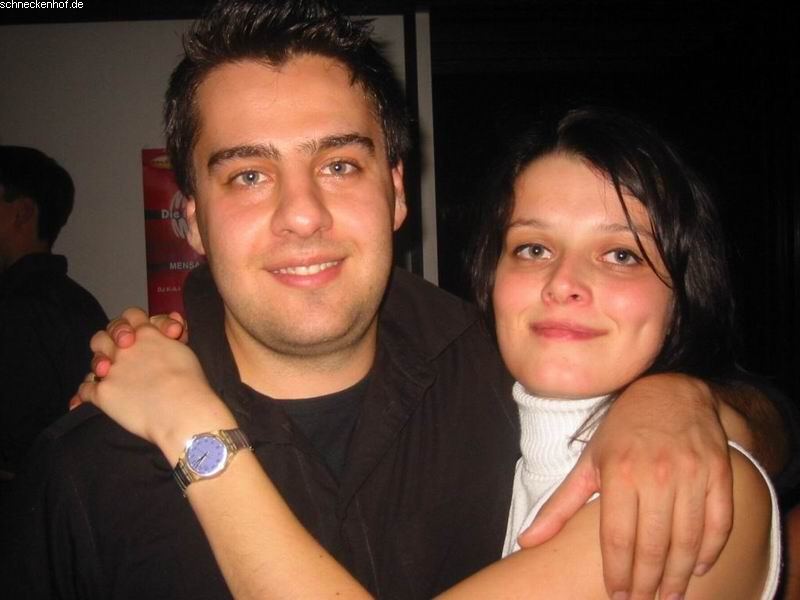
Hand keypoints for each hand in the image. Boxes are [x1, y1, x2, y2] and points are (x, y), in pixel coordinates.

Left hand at [77, 317, 234, 463]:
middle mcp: (125, 348)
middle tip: (121, 353)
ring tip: (107, 374)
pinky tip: (88, 399)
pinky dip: (85, 394)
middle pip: (105, 334)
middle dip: (110, 342)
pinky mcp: (103, 393)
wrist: (182, 409)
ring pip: (94, 360)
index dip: (132, 323)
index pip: (131, 314)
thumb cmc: (190, 382)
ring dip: (99, 365)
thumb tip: (163, 335)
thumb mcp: (183, 349)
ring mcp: (111, 370)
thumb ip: (166, 339)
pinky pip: (86, 389)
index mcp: (146, 333)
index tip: (138, 335)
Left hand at [519, 373, 732, 599]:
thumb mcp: (588, 462)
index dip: (617, 573)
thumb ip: (560, 505)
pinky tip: (699, 569)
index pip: (617, 537)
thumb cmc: (622, 432)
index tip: (617, 596)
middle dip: (647, 583)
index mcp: (619, 472)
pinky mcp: (718, 472)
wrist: (672, 394)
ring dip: (679, 576)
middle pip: (653, 545)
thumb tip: (527, 541)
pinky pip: (719, 522)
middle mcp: (656, 473)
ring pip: (687, 539)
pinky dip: (711, 550)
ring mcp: (691, 473)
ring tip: (669, 596)